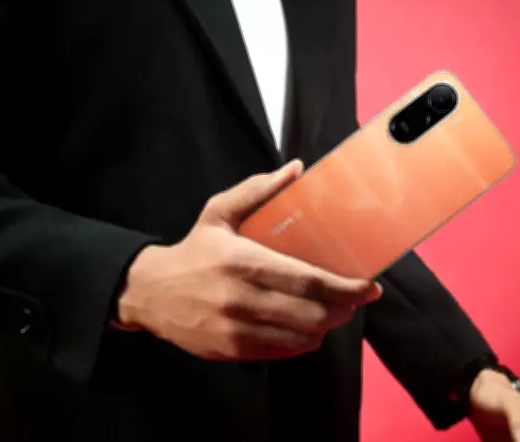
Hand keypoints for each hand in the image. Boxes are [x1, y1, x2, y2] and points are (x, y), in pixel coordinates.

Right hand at [118, 159, 381, 360]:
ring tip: (331, 312)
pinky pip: (282, 351)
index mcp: (243, 262)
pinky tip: (304, 327)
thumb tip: (296, 168)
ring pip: (300, 338)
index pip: (307, 281)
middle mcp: (241, 299)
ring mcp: (236, 330)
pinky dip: (302, 341)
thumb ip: (258, 190)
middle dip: (342, 309)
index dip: (345, 288)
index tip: (370, 287)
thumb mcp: (219, 212)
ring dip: (324, 327)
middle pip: (311, 314)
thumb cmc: (194, 251)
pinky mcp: (232, 351)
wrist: (150, 294)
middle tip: (352, 299)